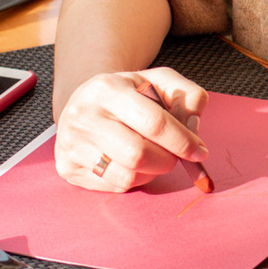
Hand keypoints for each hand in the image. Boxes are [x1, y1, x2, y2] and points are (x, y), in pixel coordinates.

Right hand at [56, 68, 207, 191]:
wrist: (85, 101)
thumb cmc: (129, 94)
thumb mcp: (159, 82)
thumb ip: (188, 96)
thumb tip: (193, 127)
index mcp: (107, 88)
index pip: (153, 123)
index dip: (182, 141)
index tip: (199, 151)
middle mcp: (83, 116)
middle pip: (139, 155)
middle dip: (167, 160)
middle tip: (174, 155)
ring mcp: (72, 143)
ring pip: (127, 176)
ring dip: (151, 172)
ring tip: (152, 156)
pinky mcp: (68, 167)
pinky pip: (114, 186)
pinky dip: (134, 180)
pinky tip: (132, 164)